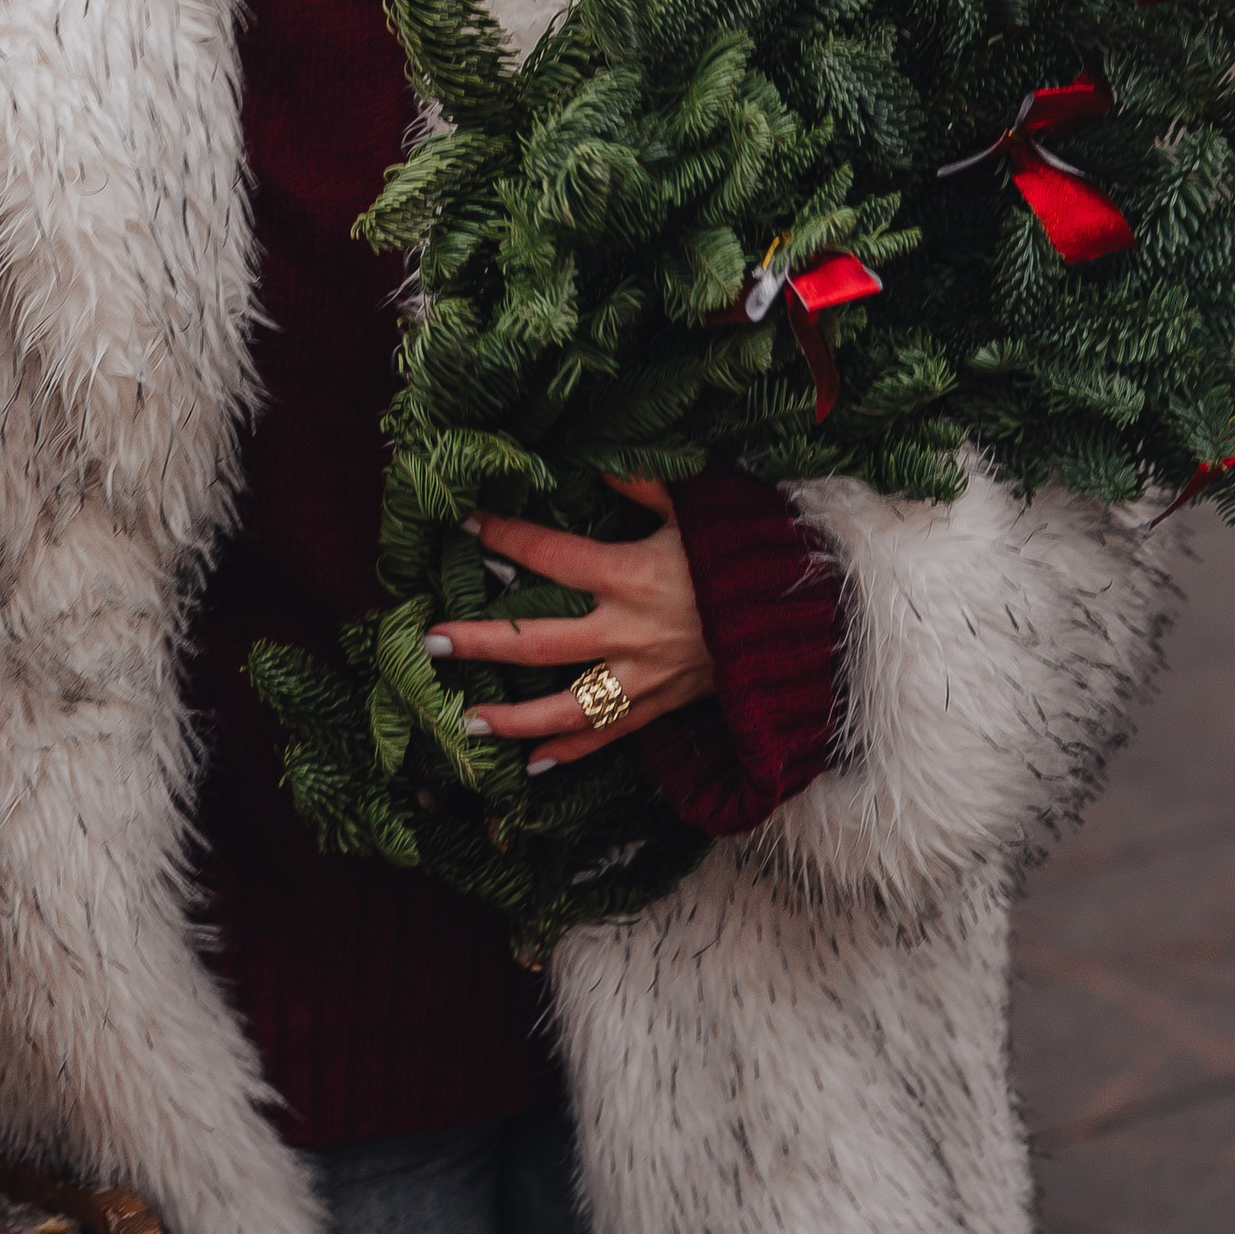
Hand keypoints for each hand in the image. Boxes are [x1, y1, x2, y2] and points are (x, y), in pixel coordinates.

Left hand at [426, 478, 716, 774]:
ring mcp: (644, 677)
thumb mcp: (697, 510)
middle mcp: (629, 632)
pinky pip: (610, 736)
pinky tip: (531, 766)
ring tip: (465, 721)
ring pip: (566, 706)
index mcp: (630, 575)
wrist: (803, 619)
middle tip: (431, 643)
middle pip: (539, 642)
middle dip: (481, 642)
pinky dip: (572, 752)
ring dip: (513, 717)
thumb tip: (599, 467)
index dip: (505, 538)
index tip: (466, 527)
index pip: (550, 556)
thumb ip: (643, 488)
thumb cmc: (744, 557)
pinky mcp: (662, 705)